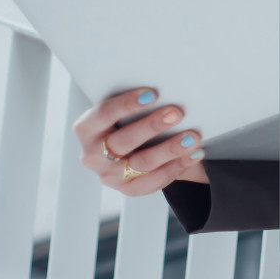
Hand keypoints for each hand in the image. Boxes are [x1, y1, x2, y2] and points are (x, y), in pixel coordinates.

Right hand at [73, 87, 208, 195]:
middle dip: (152, 125)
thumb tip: (166, 89)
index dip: (127, 104)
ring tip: (193, 137)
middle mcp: (92, 155)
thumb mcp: (120, 113)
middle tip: (176, 113)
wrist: (128, 152)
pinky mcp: (128, 189)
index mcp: (85, 129)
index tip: (152, 94)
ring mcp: (109, 176)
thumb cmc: (125, 123)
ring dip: (171, 148)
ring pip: (143, 163)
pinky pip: (155, 181)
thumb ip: (134, 105)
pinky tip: (194, 153)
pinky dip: (178, 166)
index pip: (104, 114)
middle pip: (124, 140)